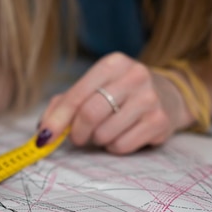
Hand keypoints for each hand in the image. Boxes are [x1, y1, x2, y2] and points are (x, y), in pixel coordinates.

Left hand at [37, 52, 191, 153]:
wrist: (168, 95)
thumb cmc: (120, 94)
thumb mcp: (93, 89)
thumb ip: (64, 105)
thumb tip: (43, 131)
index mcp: (113, 64)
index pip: (77, 96)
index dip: (57, 120)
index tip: (45, 137)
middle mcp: (134, 76)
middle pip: (90, 114)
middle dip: (77, 133)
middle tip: (78, 138)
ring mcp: (150, 99)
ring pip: (104, 134)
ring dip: (98, 140)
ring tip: (106, 130)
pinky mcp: (160, 122)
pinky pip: (121, 146)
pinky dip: (114, 147)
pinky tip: (123, 135)